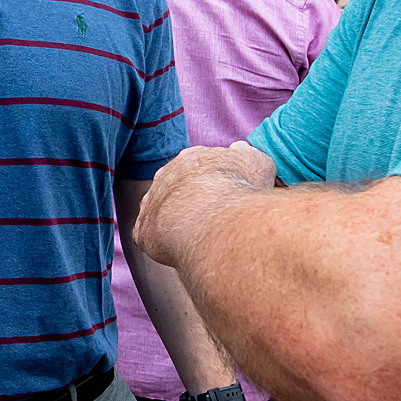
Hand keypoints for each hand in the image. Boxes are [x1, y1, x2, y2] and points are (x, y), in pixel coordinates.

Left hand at [135, 142, 277, 265]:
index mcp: (192, 158)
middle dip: (193, 203)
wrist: (212, 220)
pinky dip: (164, 244)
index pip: (199, 169)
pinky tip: (182, 250)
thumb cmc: (238, 190)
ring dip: (177, 223)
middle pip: (178, 189)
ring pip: (162, 213)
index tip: (226, 198)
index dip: (214, 184)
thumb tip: (238, 150)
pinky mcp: (143, 231)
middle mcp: (165, 176)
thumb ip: (247, 155)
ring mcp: (151, 202)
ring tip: (200, 238)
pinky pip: (151, 237)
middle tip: (212, 221)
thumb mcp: (256, 163)